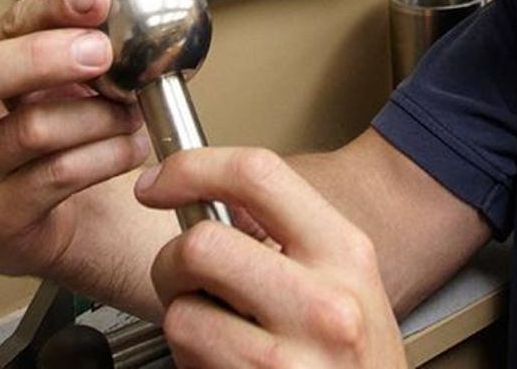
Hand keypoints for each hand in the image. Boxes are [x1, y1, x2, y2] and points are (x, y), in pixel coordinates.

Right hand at [0, 0, 149, 277]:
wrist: (38, 223)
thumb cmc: (40, 147)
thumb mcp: (48, 90)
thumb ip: (69, 49)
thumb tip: (105, 12)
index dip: (47, 9)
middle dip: (42, 58)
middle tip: (102, 53)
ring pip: (34, 128)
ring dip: (99, 115)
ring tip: (130, 112)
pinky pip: (62, 173)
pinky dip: (109, 154)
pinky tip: (128, 146)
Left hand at [138, 148, 405, 367]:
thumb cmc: (357, 362)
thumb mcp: (348, 281)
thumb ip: (291, 235)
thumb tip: (211, 192)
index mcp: (345, 254)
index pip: (257, 174)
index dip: (190, 168)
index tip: (159, 183)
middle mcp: (324, 305)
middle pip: (200, 244)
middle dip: (173, 264)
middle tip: (187, 281)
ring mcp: (290, 360)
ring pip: (181, 314)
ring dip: (185, 326)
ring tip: (219, 336)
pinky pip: (187, 362)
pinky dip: (192, 362)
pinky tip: (228, 365)